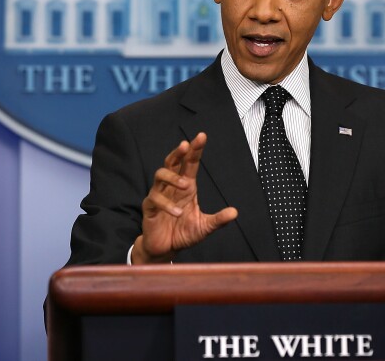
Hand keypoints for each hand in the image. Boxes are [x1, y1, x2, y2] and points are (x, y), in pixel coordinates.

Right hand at [131, 132, 237, 263]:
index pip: (190, 164)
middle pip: (172, 162)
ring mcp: (159, 195)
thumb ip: (218, 220)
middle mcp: (172, 187)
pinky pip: (155, 199)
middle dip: (179, 152)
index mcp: (186, 187)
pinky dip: (167, 204)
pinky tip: (178, 212)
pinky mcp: (150, 207)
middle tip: (185, 144)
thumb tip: (235, 212)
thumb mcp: (204, 227)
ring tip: (186, 185)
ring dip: (173, 177)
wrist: (166, 249)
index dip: (195, 150)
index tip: (201, 136)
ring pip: (160, 175)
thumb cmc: (183, 233)